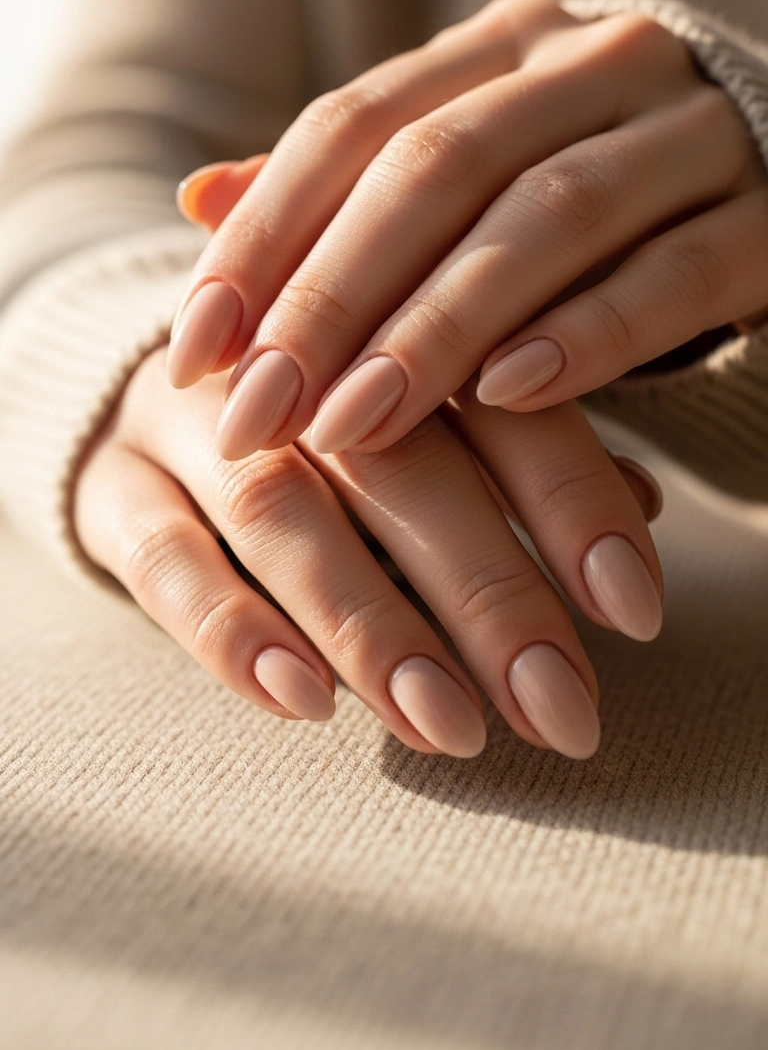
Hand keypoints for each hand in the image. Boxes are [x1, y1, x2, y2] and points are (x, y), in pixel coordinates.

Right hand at [74, 351, 662, 761]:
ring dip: (370, 623)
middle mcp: (290, 362)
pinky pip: (160, 554)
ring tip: (450, 724)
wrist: (152, 376)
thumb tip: (643, 509)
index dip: (571, 500)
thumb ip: (522, 449)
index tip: (633, 608)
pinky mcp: (110, 480)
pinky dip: (231, 629)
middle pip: (397, 464)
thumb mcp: (425, 416)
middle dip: (486, 592)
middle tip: (557, 706)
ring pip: (281, 510)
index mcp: (387, 325)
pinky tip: (301, 700)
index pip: (495, 401)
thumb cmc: (325, 413)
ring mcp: (191, 417)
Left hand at [166, 0, 767, 458]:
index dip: (265, 234)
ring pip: (546, 218)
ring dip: (438, 328)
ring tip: (355, 424)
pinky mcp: (767, 219)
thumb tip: (199, 198)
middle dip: (333, 298)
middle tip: (261, 410)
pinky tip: (507, 397)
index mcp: (501, 45)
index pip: (354, 124)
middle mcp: (592, 65)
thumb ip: (347, 183)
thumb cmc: (586, 188)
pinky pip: (670, 276)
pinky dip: (584, 335)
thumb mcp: (466, 169)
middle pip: (437, 169)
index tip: (197, 344)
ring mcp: (688, 133)